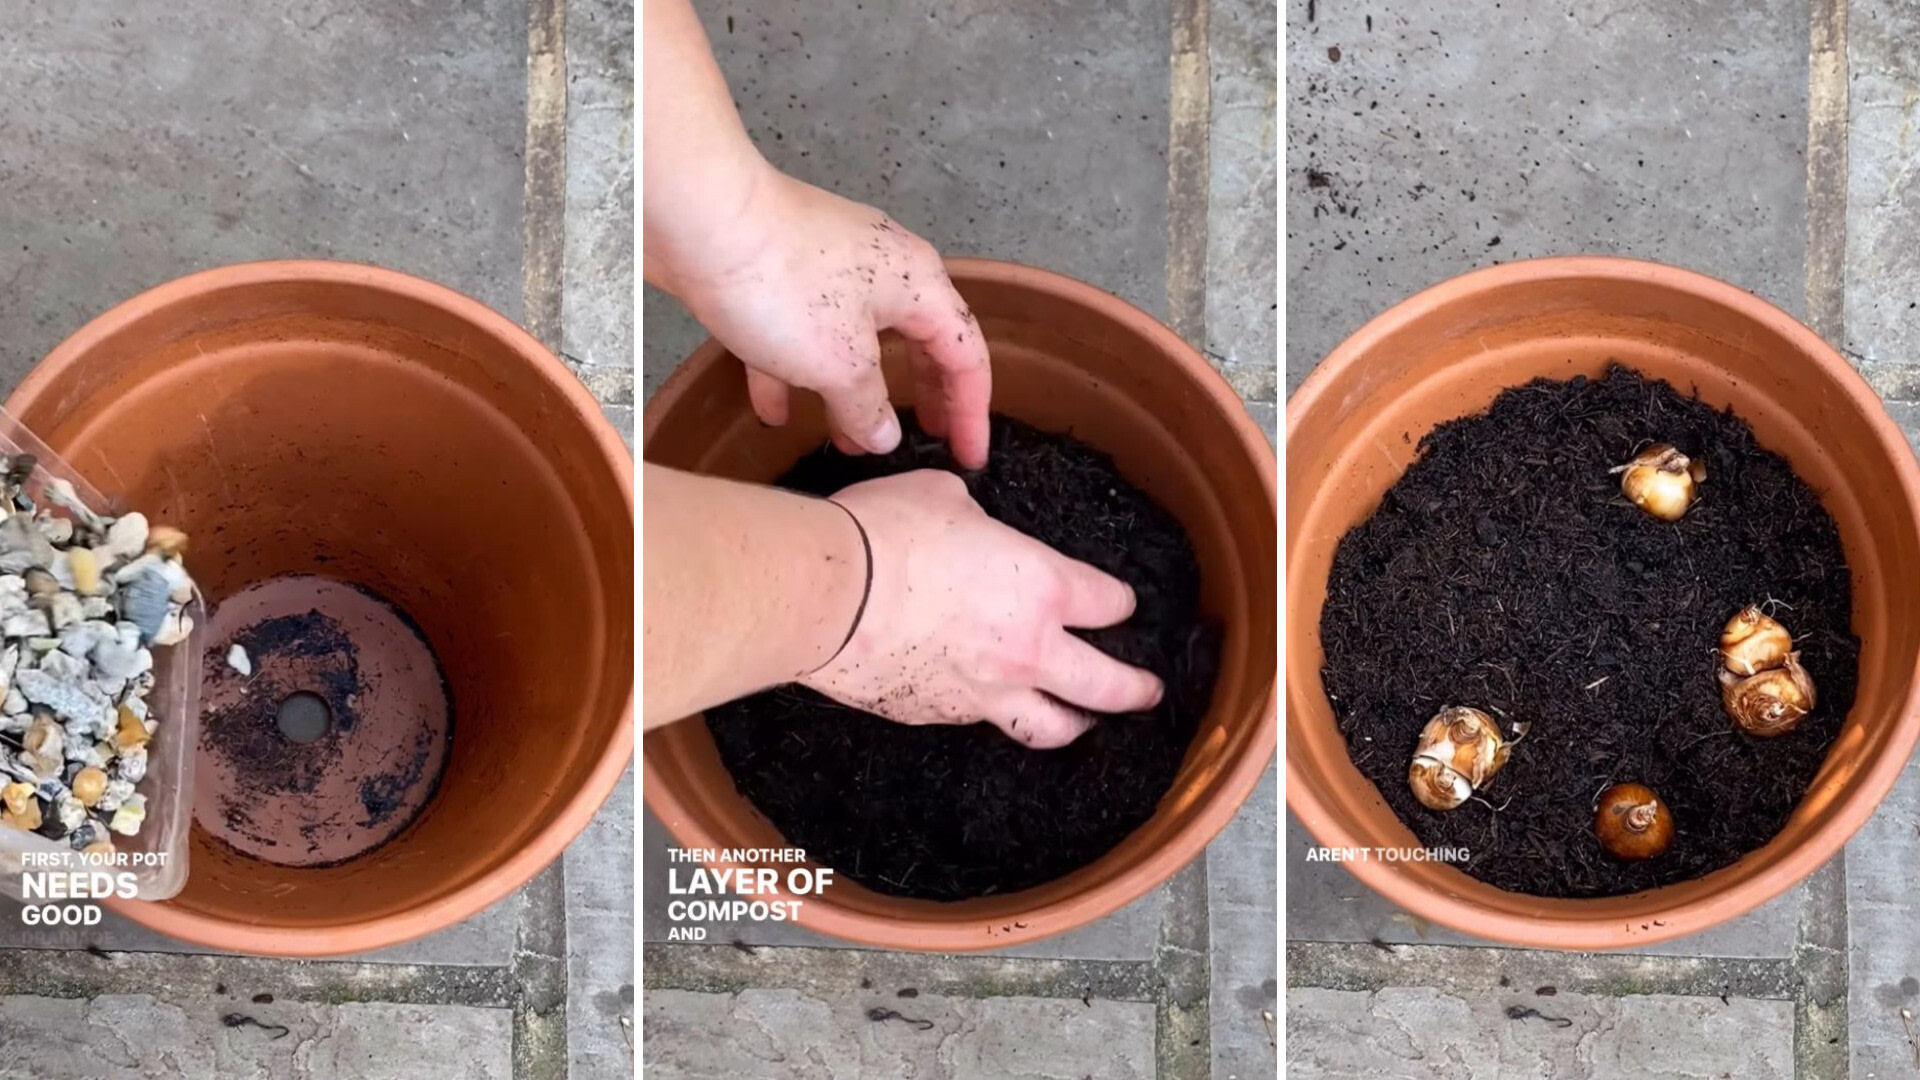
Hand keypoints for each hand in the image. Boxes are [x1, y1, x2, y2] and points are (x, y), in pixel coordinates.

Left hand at [654, 169, 992, 467]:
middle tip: (926, 440)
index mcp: (918, 283)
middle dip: (918, 397)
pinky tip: (775, 411)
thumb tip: (884, 436)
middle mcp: (882, 270)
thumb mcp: (840, 364)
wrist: (699, 218)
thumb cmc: (783, 282)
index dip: (971, 411)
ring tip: (848, 440)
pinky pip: (799, 334)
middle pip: (916, 344)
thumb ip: (869, 407)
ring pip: (855, 342)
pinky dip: (794, 373)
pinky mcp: (778, 274)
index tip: (967, 456)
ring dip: (854, 393)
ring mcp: (827, 269)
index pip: (964, 355)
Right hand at [802, 470, 1162, 747]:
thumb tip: (970, 526)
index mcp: (1043, 586)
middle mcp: (1028, 649)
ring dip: (1075, 724)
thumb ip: (977, 521)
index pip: (1109, 604)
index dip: (1120, 604)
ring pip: (1050, 726)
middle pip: (1105, 685)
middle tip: (1147, 690)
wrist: (826, 594)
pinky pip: (981, 722)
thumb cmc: (886, 532)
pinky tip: (991, 708)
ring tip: (1083, 722)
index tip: (1120, 605)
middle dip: (1134, 689)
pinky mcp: (939, 714)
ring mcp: (984, 692)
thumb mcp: (945, 498)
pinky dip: (995, 716)